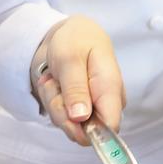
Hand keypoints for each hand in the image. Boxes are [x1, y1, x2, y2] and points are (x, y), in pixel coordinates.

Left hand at [31, 16, 125, 146]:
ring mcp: (92, 108)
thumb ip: (75, 88)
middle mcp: (105, 104)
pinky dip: (51, 100)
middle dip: (60, 110)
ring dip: (53, 101)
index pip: (110, 127)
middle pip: (83, 130)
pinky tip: (55, 82)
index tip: (68, 113)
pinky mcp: (79, 111)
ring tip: (55, 77)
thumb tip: (81, 118)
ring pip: (68, 124)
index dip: (88, 130)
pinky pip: (60, 117)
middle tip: (55, 82)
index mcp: (111, 89)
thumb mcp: (70, 58)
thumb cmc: (76, 40)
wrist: (70, 33)